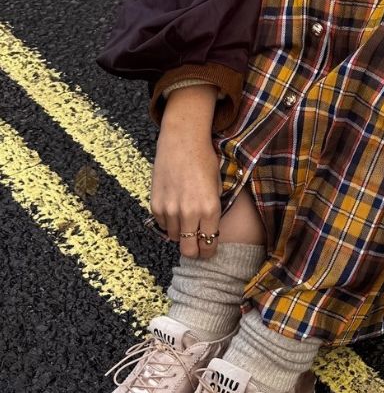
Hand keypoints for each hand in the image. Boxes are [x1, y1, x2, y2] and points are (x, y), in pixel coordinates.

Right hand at [150, 85, 221, 259]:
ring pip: (174, 238)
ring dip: (180, 234)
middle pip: (189, 249)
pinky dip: (168, 223)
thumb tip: (209, 227)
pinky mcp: (155, 205)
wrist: (182, 141)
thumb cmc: (204, 160)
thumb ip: (214, 207)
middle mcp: (189, 212)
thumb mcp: (218, 184)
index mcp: (209, 208)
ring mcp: (170, 210)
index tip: (209, 250)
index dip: (209, 251)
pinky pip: (162, 225)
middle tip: (197, 246)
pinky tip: (175, 211)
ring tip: (186, 223)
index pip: (209, 244)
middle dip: (194, 251)